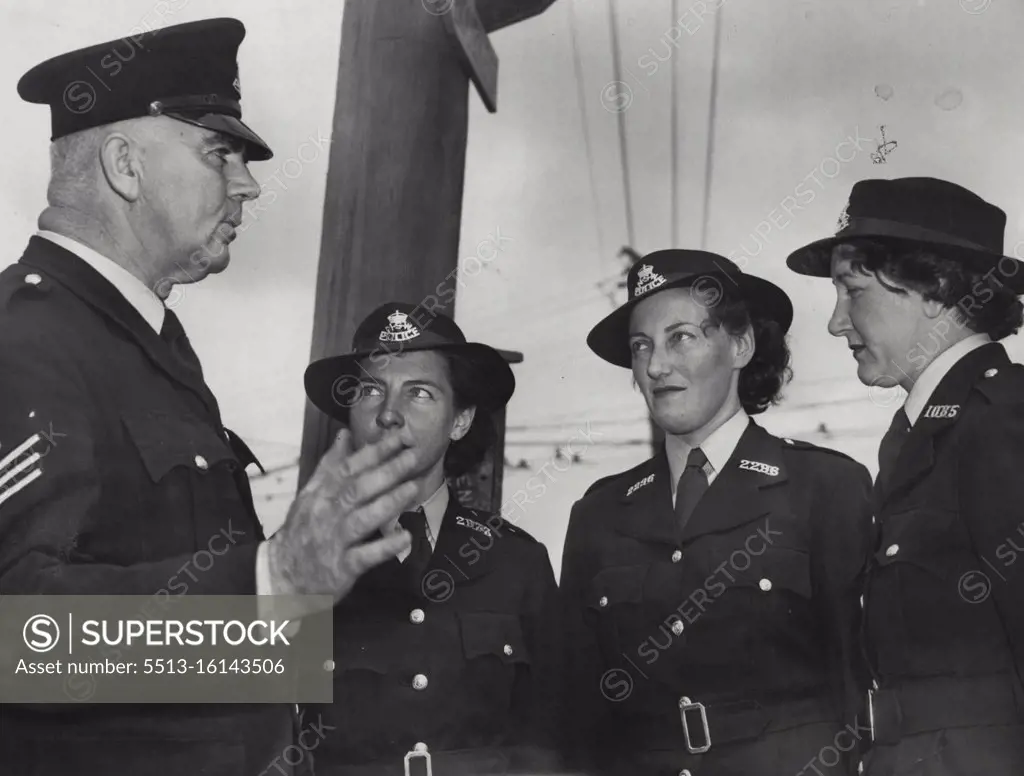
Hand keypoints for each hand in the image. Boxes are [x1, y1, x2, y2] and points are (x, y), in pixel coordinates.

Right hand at [267, 429, 416, 603]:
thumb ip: (329, 466)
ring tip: (412, 488)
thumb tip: (345, 434)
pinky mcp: (342, 568)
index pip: (348, 468)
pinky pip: (365, 556)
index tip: (397, 438)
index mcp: (321, 495)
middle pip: (358, 489)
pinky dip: (385, 546)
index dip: (373, 452)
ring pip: (363, 519)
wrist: (282, 574)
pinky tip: (405, 536)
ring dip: (388, 503)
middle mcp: (327, 514)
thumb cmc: (302, 531)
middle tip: (412, 456)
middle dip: (387, 471)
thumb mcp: (309, 495)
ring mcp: (334, 541)